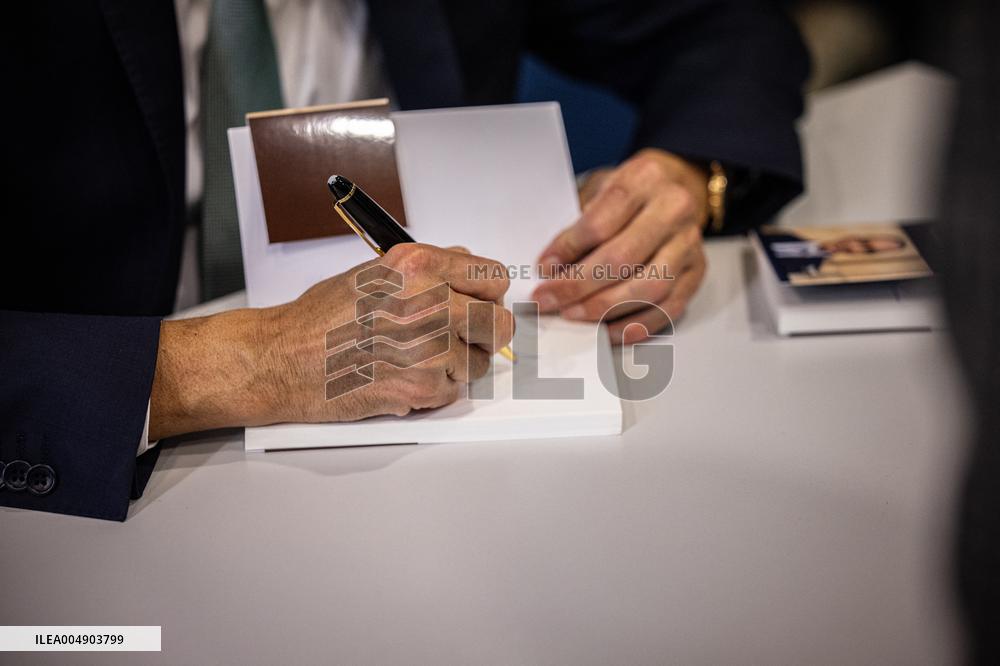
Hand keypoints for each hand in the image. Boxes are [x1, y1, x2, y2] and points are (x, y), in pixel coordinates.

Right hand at [149, 244, 513, 439]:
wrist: (284, 359)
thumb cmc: (322, 318)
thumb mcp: (377, 271)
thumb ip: (429, 269)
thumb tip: (467, 272)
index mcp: (420, 265)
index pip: (493, 277)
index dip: (488, 294)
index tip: (480, 304)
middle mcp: (429, 301)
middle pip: (498, 323)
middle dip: (483, 334)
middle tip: (460, 339)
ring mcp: (430, 347)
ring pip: (478, 363)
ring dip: (456, 366)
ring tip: (414, 358)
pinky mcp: (423, 385)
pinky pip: (454, 391)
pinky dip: (433, 390)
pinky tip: (401, 376)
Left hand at [531, 148, 708, 343]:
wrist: (678, 185)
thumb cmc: (632, 191)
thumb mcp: (600, 189)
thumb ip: (579, 225)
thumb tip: (552, 270)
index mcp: (645, 180)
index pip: (601, 222)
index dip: (568, 249)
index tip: (544, 269)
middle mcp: (674, 210)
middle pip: (623, 258)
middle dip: (579, 286)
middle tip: (549, 301)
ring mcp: (690, 243)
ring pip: (649, 287)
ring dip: (605, 308)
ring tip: (573, 315)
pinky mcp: (697, 272)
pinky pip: (668, 308)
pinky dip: (635, 324)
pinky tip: (607, 330)